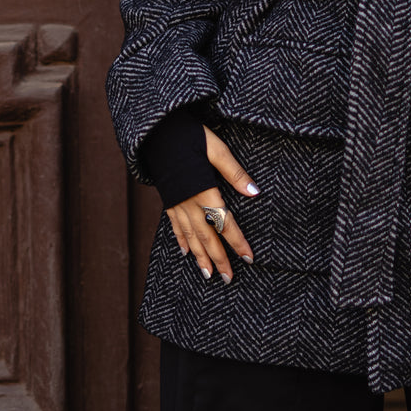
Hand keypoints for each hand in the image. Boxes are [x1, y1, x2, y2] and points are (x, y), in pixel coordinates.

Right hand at [165, 126, 258, 283]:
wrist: (156, 132)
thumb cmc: (189, 136)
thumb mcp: (216, 149)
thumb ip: (234, 172)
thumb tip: (255, 192)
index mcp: (204, 191)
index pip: (224, 222)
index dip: (237, 241)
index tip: (248, 258)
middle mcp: (188, 202)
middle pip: (206, 236)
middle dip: (218, 258)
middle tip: (228, 279)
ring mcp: (176, 203)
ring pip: (190, 236)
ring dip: (200, 257)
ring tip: (208, 274)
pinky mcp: (168, 200)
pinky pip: (175, 226)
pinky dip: (181, 240)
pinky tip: (186, 252)